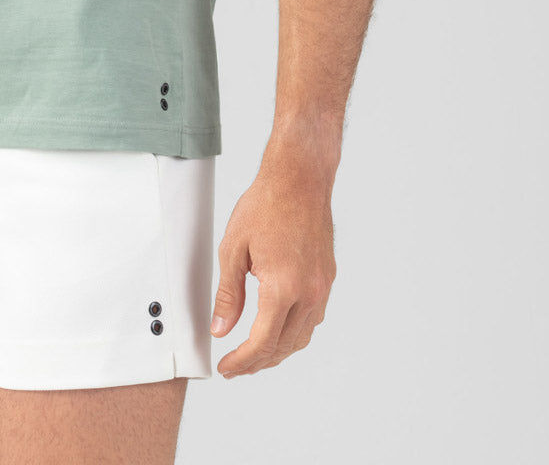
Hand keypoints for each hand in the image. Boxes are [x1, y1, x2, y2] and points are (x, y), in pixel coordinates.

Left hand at [209, 147, 335, 378]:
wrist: (299, 180)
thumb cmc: (265, 205)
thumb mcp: (233, 248)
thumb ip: (228, 294)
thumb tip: (221, 329)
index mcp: (283, 287)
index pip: (262, 342)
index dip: (242, 361)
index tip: (226, 368)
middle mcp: (309, 293)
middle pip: (283, 346)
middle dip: (257, 363)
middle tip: (235, 367)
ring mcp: (322, 288)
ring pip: (301, 337)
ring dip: (277, 351)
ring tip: (254, 354)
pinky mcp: (327, 279)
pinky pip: (312, 319)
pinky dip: (293, 333)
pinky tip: (277, 329)